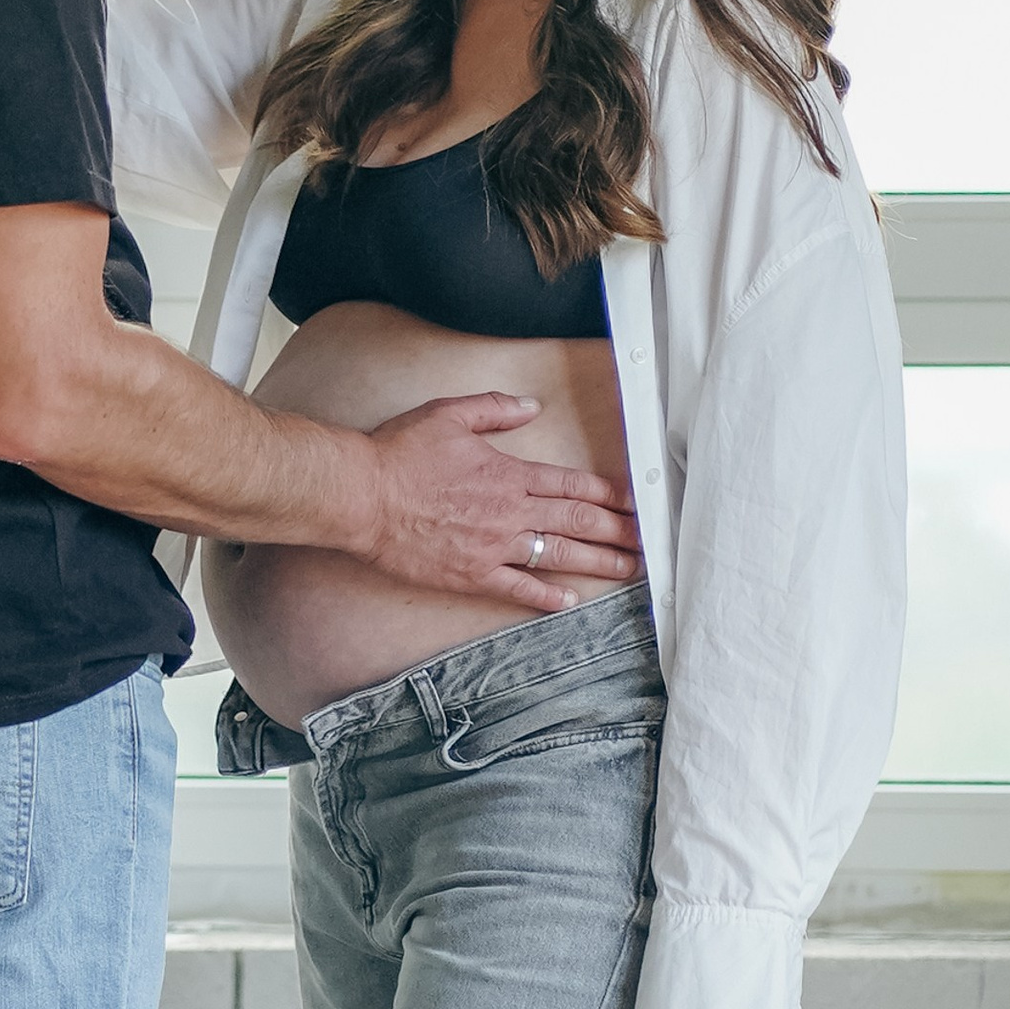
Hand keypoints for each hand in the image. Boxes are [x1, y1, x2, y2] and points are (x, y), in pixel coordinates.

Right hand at [359, 393, 641, 609]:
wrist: (362, 496)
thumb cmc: (399, 454)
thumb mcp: (449, 414)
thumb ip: (495, 409)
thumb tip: (531, 407)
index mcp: (509, 473)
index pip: (572, 485)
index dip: (609, 494)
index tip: (633, 501)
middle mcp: (509, 512)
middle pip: (577, 522)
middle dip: (618, 531)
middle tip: (647, 540)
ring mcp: (493, 547)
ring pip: (558, 556)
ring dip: (597, 562)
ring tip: (627, 569)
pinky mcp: (471, 574)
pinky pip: (518, 589)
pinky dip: (546, 597)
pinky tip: (569, 600)